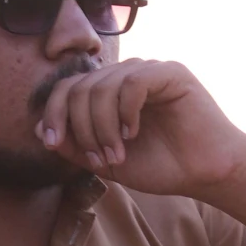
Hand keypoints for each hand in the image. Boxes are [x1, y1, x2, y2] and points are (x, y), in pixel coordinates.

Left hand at [36, 57, 245, 245]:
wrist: (204, 174)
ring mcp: (148, 71)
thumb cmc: (162, 166)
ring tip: (117, 154)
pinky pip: (132, 82)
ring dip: (102, 127)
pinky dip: (125, 111)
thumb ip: (76, 145)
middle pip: (81, 87)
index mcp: (110, 92)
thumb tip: (41, 129)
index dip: (55, 113)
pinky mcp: (170, 73)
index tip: (53, 143)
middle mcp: (126, 75)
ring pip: (102, 87)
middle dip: (82, 128)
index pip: (69, 88)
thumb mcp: (107, 160)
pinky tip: (133, 132)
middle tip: (101, 159)